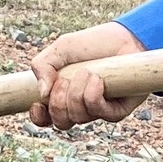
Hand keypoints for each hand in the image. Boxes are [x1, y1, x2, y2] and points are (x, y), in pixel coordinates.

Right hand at [28, 21, 146, 128]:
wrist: (125, 39)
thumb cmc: (92, 44)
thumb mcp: (61, 48)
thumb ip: (43, 65)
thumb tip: (42, 94)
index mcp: (61, 95)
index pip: (45, 119)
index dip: (38, 117)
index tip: (38, 103)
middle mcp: (78, 107)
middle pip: (61, 122)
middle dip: (58, 102)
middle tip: (64, 79)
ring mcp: (97, 111)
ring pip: (78, 117)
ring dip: (77, 93)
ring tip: (87, 72)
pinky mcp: (116, 112)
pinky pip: (98, 112)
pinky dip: (93, 95)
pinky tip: (97, 79)